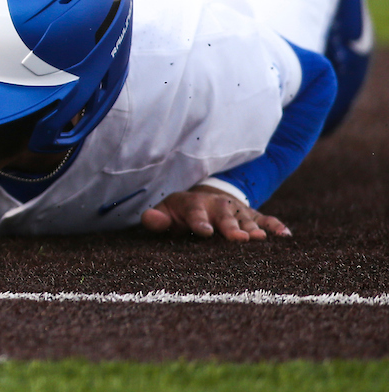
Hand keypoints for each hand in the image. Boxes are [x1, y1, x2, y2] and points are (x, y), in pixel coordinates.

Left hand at [140, 185, 290, 241]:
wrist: (205, 197)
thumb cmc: (182, 212)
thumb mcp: (166, 212)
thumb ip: (156, 218)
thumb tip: (150, 219)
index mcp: (194, 206)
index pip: (195, 214)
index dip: (199, 223)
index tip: (205, 232)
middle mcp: (218, 206)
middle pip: (225, 217)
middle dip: (231, 228)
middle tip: (239, 239)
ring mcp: (237, 211)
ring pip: (247, 220)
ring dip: (254, 228)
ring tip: (260, 239)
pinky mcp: (254, 216)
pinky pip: (267, 220)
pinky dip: (275, 226)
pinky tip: (285, 236)